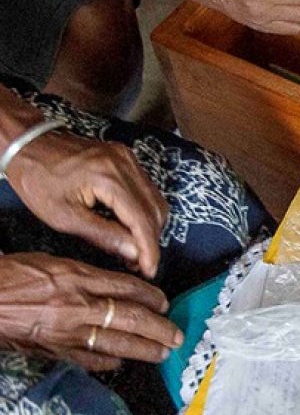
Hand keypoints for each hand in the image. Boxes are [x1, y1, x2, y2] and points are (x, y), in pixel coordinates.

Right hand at [0, 253, 181, 370]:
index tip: (165, 302)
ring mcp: (66, 331)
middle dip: (159, 328)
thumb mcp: (52, 264)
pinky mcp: (54, 350)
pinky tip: (122, 363)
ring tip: (162, 353)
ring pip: (116, 343)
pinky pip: (89, 359)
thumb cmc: (12, 276)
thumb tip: (117, 287)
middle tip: (177, 335)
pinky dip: (108, 362)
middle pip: (130, 318)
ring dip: (144, 349)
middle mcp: (77, 305)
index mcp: (77, 277)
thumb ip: (86, 275)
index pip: (127, 288)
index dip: (151, 296)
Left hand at [5, 111, 166, 278]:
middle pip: (155, 211)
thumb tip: (134, 254)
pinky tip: (131, 227)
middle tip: (139, 263)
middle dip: (150, 241)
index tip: (150, 270)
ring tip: (134, 248)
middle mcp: (125, 164)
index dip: (149, 249)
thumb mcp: (63, 216)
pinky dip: (144, 212)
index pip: (142, 220)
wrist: (27, 144)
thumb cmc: (37, 178)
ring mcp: (128, 159)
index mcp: (108, 177)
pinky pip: (147, 190)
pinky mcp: (127, 159)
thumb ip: (103, 236)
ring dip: (149, 228)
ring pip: (156, 201)